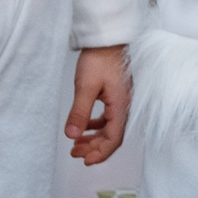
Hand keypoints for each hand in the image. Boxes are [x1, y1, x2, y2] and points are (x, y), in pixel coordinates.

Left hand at [67, 45, 131, 163]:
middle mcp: (125, 106)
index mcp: (121, 106)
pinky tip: (85, 126)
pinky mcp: (117, 94)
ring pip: (110, 127)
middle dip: (94, 148)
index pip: (114, 138)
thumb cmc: (100, 58)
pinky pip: (109, 116)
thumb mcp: (85, 86)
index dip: (100, 153)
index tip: (85, 161)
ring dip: (94, 138)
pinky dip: (96, 125)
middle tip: (76, 153)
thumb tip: (72, 135)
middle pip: (113, 136)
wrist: (108, 37)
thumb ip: (80, 113)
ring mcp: (122, 100)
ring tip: (77, 143)